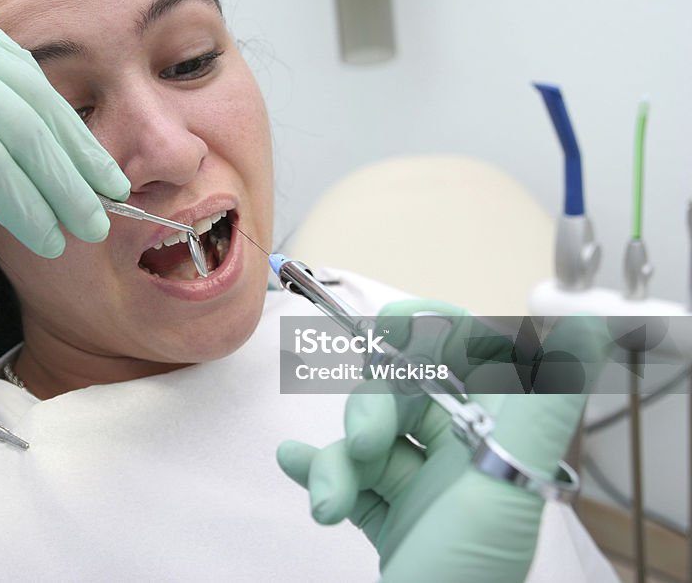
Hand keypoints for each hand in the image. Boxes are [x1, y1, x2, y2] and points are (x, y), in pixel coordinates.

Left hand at [0, 0, 129, 256]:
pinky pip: (21, 65)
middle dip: (65, 181)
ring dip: (75, 143)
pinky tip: (76, 142)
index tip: (53, 241)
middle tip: (97, 222)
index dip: (25, 206)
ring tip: (107, 184)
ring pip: (33, 91)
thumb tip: (12, 197)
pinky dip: (53, 107)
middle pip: (19, 123)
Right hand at [276, 300, 608, 582]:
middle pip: (404, 394)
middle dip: (369, 411)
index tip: (391, 327)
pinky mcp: (389, 517)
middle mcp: (466, 458)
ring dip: (337, 460)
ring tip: (327, 502)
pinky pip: (349, 477)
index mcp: (502, 442)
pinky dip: (320, 470)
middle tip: (361, 446)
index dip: (431, 333)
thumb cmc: (466, 578)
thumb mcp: (507, 485)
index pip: (471, 360)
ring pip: (369, 438)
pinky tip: (297, 466)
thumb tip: (586, 326)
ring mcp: (424, 487)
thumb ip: (542, 400)